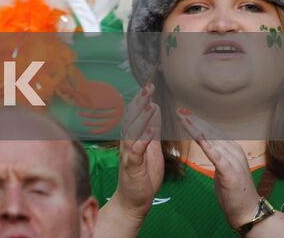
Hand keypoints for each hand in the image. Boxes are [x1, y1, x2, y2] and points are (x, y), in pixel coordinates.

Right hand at [112, 84, 164, 214]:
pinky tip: (150, 130)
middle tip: (149, 86)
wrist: (134, 200)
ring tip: (151, 104)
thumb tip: (155, 109)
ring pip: (133, 131)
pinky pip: (136, 150)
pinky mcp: (131, 165)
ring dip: (141, 117)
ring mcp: (128, 153)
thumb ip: (152, 129)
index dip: (143, 98)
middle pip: (132, 117)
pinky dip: (143, 139)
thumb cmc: (143, 174)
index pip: (136, 113)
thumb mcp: (152, 149)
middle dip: (140, 101)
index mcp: (133, 136)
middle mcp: (127, 141)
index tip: (151, 84)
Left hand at [180, 109, 262, 225]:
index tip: (183, 112)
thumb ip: (216, 155)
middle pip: (211, 132)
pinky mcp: (230, 172)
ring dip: (196, 128)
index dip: (198, 122)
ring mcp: (233, 161)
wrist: (248, 211)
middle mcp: (234, 151)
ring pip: (211, 140)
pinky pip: (215, 155)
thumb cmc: (234, 190)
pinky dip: (205, 144)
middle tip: (179, 110)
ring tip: (183, 117)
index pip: (212, 131)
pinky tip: (196, 135)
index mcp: (232, 149)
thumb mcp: (223, 168)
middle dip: (194, 121)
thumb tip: (205, 143)